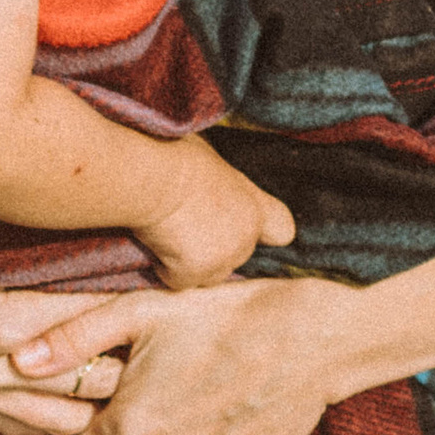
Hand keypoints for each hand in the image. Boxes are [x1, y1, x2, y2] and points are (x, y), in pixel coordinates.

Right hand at [0, 231, 136, 434]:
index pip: (98, 326)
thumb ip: (40, 253)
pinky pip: (32, 431)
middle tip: (151, 339)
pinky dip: (57, 416)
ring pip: (73, 420)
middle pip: (99, 383)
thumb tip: (106, 239)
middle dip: (128, 364)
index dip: (136, 314)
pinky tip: (66, 392)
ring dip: (97, 400)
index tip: (160, 298)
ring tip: (115, 371)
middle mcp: (4, 367)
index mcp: (10, 319)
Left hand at [5, 277, 380, 434]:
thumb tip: (18, 360)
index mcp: (133, 422)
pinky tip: (231, 402)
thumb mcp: (142, 310)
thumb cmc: (223, 313)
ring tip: (202, 384)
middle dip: (138, 426)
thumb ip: (74, 339)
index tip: (97, 413)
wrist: (312, 335)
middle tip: (164, 378)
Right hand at [132, 139, 298, 287]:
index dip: (265, 233)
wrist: (153, 175)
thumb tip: (207, 180)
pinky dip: (164, 269)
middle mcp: (245, 235)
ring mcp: (222, 258)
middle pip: (236, 257)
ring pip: (209, 275)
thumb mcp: (211, 160)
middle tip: (185, 228)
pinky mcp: (194, 273)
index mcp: (253, 205)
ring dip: (191, 264)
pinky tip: (154, 245)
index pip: (281, 229)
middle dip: (215, 250)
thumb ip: (221, 183)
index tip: (241, 226)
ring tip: (166, 235)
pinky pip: (178, 280)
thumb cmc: (177, 154)